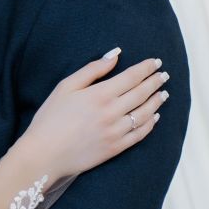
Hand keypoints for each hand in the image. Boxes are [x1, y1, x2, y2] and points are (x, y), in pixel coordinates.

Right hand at [22, 49, 167, 177]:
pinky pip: (139, 134)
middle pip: (142, 93)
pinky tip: (154, 117)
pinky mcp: (115, 148)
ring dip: (157, 102)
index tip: (155, 62)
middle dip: (155, 82)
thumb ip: (92, 69)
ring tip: (163, 93)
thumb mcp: (66, 86)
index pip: (132, 77)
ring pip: (145, 113)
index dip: (146, 68)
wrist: (44, 154)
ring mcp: (116, 132)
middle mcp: (112, 112)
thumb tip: (115, 54)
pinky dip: (150, 124)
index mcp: (100, 94)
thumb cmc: (50, 118)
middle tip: (164, 75)